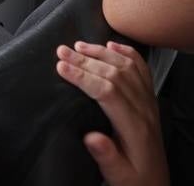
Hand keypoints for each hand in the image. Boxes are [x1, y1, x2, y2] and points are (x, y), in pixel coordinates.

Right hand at [55, 41, 168, 185]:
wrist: (155, 184)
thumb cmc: (133, 179)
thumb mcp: (118, 175)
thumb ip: (106, 156)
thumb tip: (91, 137)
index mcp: (134, 126)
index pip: (107, 92)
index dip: (83, 76)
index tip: (61, 67)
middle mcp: (144, 109)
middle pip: (115, 74)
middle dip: (85, 60)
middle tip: (61, 51)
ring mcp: (148, 102)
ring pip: (127, 67)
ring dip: (102, 53)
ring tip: (78, 45)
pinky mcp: (149, 100)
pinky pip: (141, 70)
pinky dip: (127, 53)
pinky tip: (112, 45)